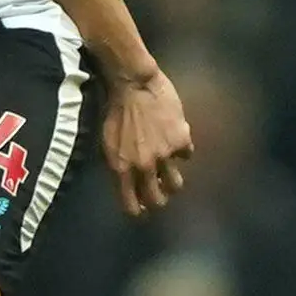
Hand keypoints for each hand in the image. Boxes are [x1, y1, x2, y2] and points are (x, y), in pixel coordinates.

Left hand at [97, 64, 193, 216]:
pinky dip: (182, 149)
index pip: (131, 205)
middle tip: (160, 193)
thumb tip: (129, 181)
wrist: (133, 85)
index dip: (138, 210)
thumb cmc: (115, 111)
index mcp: (121, 169)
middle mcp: (143, 166)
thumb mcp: (107, 142)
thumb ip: (119, 164)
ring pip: (176, 184)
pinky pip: (187, 155)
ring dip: (173, 180)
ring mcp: (164, 155)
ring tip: (170, 169)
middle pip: (158, 201)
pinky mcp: (181, 140)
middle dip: (159, 200)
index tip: (142, 208)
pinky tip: (176, 137)